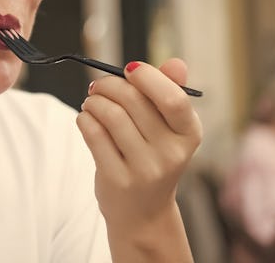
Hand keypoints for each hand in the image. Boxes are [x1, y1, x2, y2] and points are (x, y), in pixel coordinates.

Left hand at [76, 58, 202, 235]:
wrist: (143, 211)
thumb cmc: (153, 155)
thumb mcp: (169, 127)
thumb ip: (170, 91)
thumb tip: (176, 63)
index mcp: (189, 133)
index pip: (173, 98)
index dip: (147, 77)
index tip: (129, 69)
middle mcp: (172, 153)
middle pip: (133, 100)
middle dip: (109, 85)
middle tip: (98, 87)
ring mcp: (145, 169)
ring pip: (110, 115)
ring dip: (93, 102)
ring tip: (92, 103)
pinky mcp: (117, 179)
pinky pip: (93, 134)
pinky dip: (85, 119)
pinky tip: (87, 119)